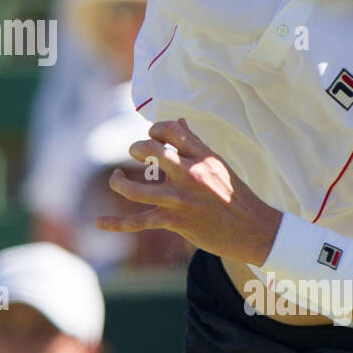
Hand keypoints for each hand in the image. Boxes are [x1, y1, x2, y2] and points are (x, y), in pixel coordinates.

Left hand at [94, 118, 282, 266]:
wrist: (254, 230)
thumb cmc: (235, 195)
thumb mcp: (218, 164)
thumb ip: (194, 144)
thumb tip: (178, 122)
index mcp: (203, 156)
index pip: (172, 130)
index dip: (156, 129)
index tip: (152, 135)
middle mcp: (190, 175)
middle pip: (151, 152)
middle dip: (137, 148)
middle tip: (134, 152)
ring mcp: (180, 199)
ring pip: (137, 189)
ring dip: (119, 183)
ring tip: (116, 179)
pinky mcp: (175, 221)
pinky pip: (139, 222)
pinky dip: (116, 223)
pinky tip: (99, 222)